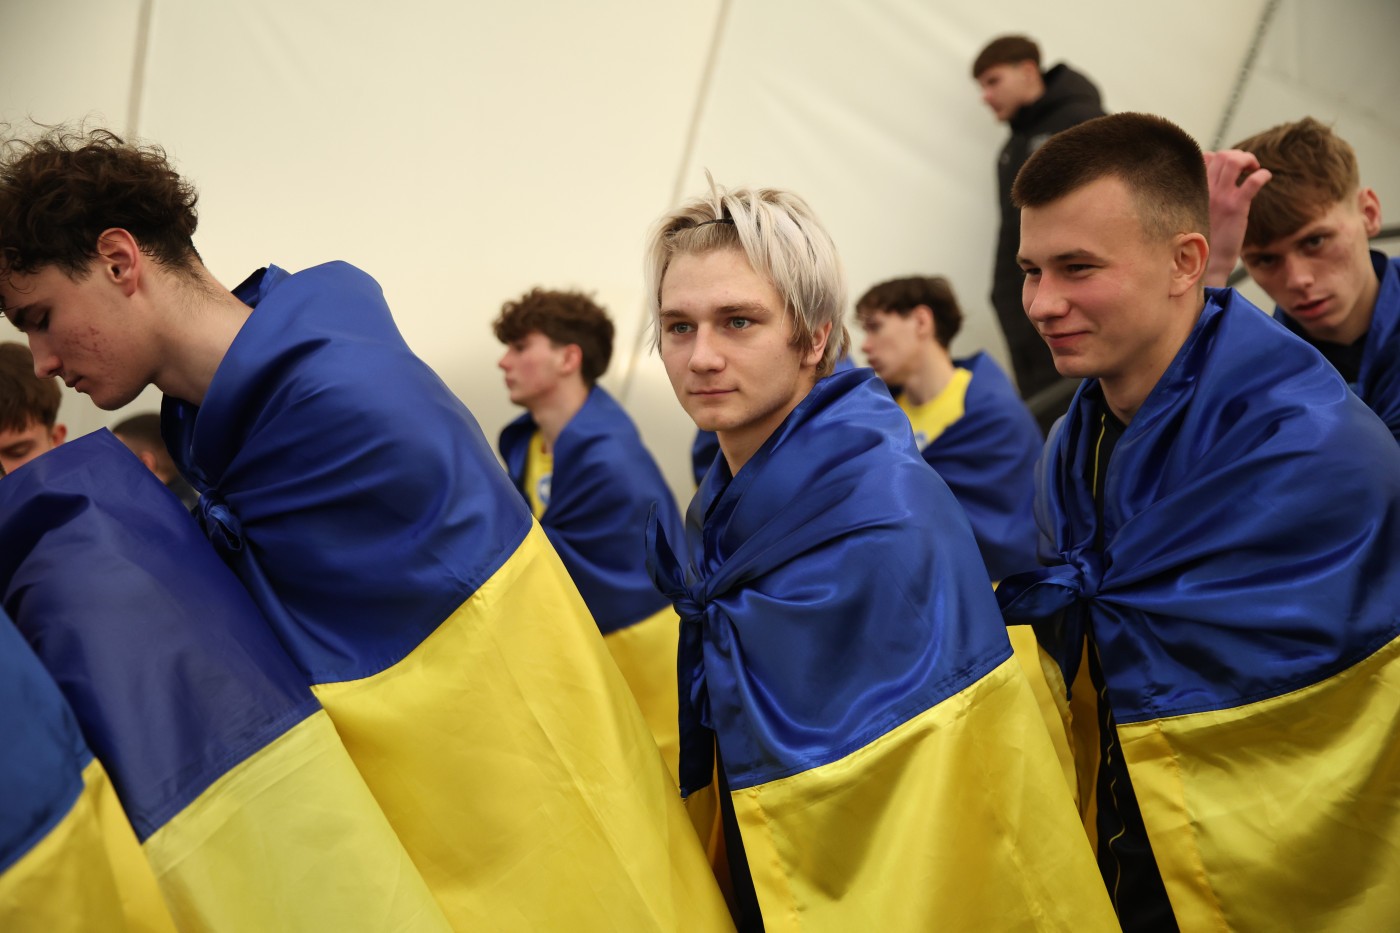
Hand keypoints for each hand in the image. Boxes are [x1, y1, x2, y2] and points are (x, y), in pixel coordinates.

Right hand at [1203, 149, 1272, 286]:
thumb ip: (1201, 198)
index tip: (1228, 168)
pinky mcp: (1236, 207)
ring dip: (1249, 160)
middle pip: (1221, 155)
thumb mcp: (1194, 215)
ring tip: (1254, 169)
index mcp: (1194, 192)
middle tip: (1247, 167)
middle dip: (1239, 155)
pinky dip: (1263, 175)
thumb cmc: (1202, 242)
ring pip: (1234, 161)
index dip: (1219, 157)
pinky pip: (1253, 181)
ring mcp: (1221, 197)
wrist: (1206, 263)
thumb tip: (1212, 187)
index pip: (1204, 159)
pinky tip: (1265, 178)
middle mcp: (1205, 190)